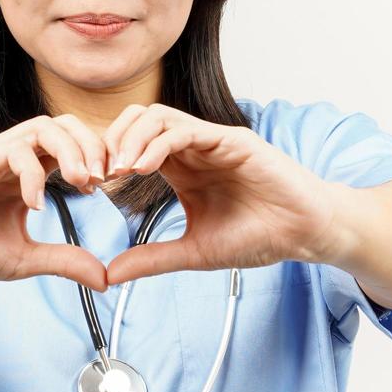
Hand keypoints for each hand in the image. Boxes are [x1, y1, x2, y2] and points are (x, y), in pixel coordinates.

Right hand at [0, 114, 112, 290]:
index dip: (100, 158)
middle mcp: (12, 158)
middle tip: (106, 178)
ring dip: (71, 151)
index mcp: (27, 174)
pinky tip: (35, 204)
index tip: (114, 185)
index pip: (74, 147)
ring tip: (81, 183)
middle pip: (65, 125)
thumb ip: (64, 262)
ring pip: (43, 127)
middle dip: (94, 146)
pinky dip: (33, 173)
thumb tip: (105, 279)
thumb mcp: (23, 259)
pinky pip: (12, 150)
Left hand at [100, 103, 338, 285]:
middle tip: (94, 175)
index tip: (87, 187)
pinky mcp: (231, 139)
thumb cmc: (259, 237)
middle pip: (135, 121)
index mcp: (181, 168)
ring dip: (129, 139)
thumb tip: (109, 274)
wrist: (304, 234)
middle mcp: (192, 148)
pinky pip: (185, 130)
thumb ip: (152, 259)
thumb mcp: (194, 252)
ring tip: (116, 170)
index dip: (104, 160)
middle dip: (109, 143)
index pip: (130, 146)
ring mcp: (211, 140)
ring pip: (156, 117)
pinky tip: (142, 168)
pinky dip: (157, 143)